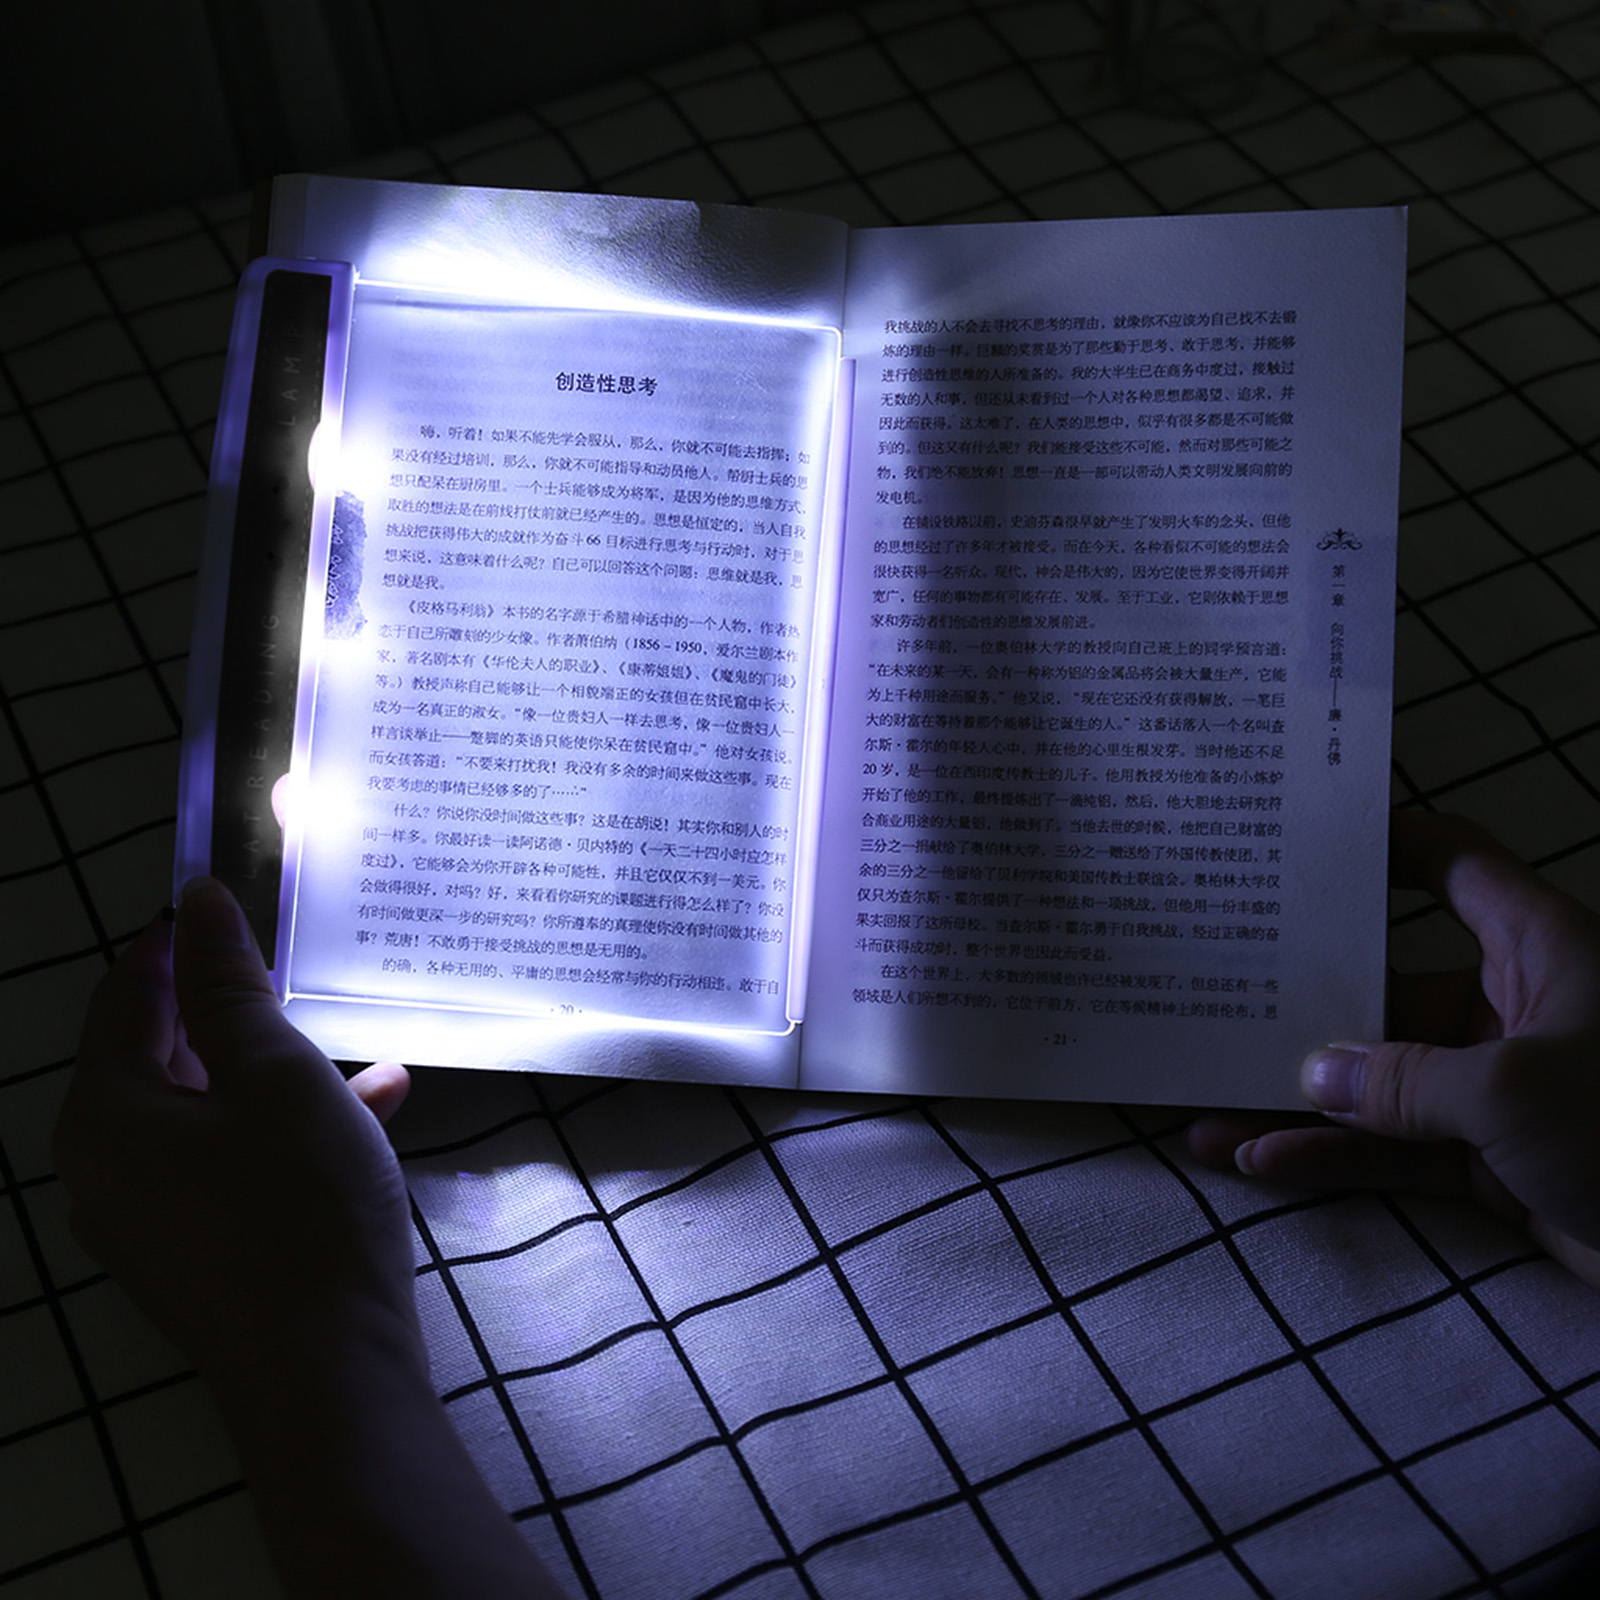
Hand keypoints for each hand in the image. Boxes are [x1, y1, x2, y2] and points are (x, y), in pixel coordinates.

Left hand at [54, 877, 417, 1381]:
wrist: (329, 1373)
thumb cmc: (297, 1207)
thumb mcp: (275, 1077)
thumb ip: (231, 988)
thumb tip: (196, 902)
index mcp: (104, 1116)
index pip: (125, 997)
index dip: (178, 941)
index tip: (231, 896)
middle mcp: (107, 1168)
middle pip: (162, 1056)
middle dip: (233, 1007)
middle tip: (296, 961)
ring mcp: (151, 1220)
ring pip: (210, 1111)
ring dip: (278, 1068)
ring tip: (354, 1036)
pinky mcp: (201, 1253)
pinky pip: (235, 1163)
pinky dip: (290, 1127)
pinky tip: (377, 1104)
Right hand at [1189, 812, 1599, 1287]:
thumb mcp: (1512, 1095)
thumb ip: (1401, 1083)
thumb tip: (1313, 1076)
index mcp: (1542, 951)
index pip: (1454, 866)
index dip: (1386, 845)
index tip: (1306, 844)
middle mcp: (1516, 1008)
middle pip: (1388, 989)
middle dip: (1303, 1012)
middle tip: (1216, 1002)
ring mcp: (1502, 1088)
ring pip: (1381, 1085)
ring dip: (1299, 1107)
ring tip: (1208, 1118)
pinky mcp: (1496, 1161)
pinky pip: (1397, 1150)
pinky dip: (1336, 1159)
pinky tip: (1263, 1163)